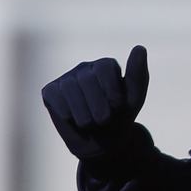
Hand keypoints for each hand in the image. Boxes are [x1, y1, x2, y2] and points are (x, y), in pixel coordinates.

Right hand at [41, 45, 148, 160]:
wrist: (103, 143)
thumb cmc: (120, 117)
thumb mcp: (134, 98)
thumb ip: (137, 73)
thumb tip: (140, 48)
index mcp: (106, 66)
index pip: (104, 67)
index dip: (111, 90)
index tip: (117, 106)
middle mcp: (85, 68)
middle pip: (86, 79)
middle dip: (98, 105)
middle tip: (104, 120)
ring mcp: (66, 79)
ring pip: (69, 87)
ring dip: (83, 113)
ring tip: (90, 123)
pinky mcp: (50, 91)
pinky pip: (54, 96)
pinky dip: (65, 112)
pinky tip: (72, 119)